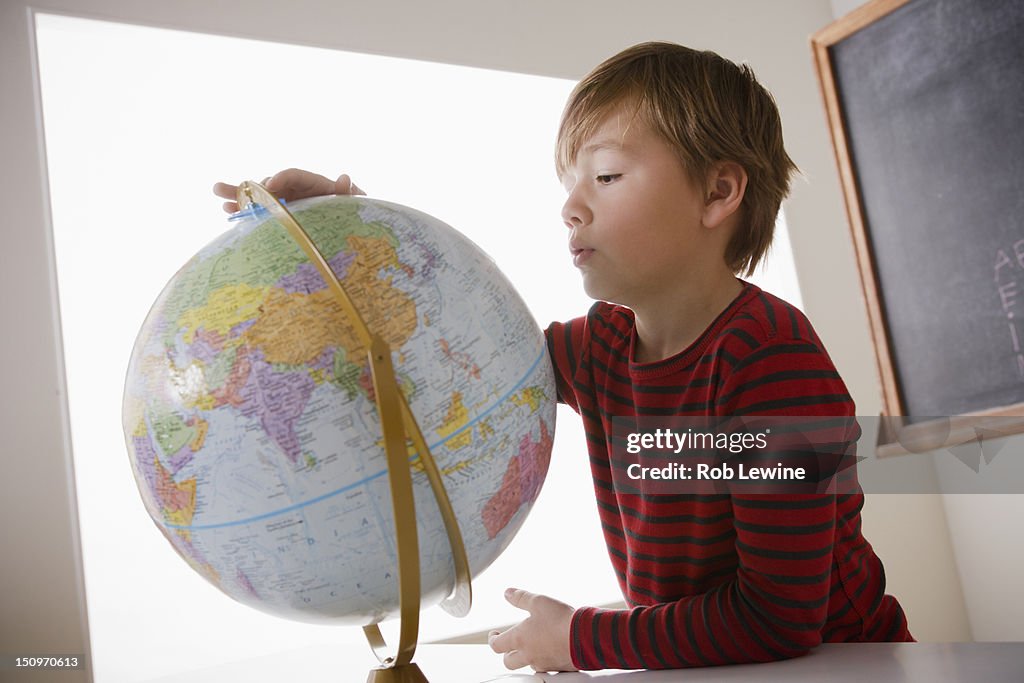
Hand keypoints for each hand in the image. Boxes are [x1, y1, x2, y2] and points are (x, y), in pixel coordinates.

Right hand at [212, 169, 364, 212]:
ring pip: (259, 195)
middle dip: (255, 187)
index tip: (272, 184)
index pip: (294, 175)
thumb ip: (346, 192)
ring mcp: (285, 202)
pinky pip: (258, 210)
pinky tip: (225, 209)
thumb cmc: (350, 210)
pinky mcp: (278, 215)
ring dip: (237, 193)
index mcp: (312, 183)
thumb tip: (344, 178)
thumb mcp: (350, 202)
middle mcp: (295, 189)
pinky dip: (242, 209)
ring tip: (218, 190)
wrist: (349, 224)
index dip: (282, 177)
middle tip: (244, 190)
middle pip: (272, 183)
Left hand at [487, 588, 576, 672]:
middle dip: (507, 653)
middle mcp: (529, 655)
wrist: (585, 637)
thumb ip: (520, 598)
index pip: (496, 646)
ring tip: (531, 646)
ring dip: (526, 658)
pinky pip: (546, 668)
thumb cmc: (561, 620)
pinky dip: (545, 660)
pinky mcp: (558, 668)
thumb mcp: (538, 601)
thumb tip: (508, 593)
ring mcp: (543, 664)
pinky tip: (550, 651)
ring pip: (527, 666)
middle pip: (509, 662)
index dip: (493, 640)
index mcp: (519, 639)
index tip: (495, 635)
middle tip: (510, 645)